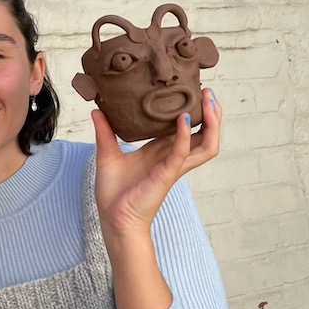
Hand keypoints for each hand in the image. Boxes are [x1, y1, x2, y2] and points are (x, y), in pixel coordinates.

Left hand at [93, 88, 221, 244]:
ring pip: (206, 145)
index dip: (194, 111)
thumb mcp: (107, 154)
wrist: (114, 219)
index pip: (186, 129)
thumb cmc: (114, 192)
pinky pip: (182, 154)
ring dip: (211, 124)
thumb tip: (96, 109)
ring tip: (209, 102)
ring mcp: (172, 167)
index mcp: (161, 152)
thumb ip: (105, 132)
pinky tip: (183, 120)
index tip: (193, 90)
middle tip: (209, 92)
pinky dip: (185, 136)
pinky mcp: (166, 175)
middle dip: (212, 115)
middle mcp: (172, 158)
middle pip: (206, 136)